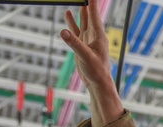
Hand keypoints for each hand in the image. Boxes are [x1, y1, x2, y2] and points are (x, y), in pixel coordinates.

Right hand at [60, 3, 122, 126]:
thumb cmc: (97, 71)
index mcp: (99, 36)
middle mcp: (94, 36)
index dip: (92, 4)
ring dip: (80, 12)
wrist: (97, 83)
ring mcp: (88, 40)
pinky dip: (72, 23)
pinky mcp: (82, 46)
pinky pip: (76, 31)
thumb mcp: (85, 57)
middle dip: (86, 5)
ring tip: (77, 1)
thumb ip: (75, 44)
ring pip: (83, 22)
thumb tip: (63, 31)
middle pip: (89, 16)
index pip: (94, 15)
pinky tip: (69, 15)